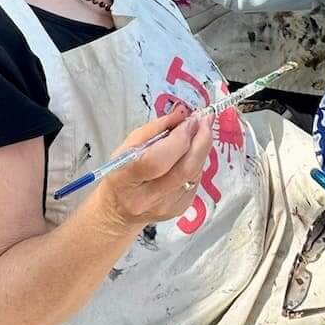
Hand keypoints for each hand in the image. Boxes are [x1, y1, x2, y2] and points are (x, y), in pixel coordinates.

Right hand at [93, 102, 215, 232]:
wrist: (118, 212)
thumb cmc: (121, 174)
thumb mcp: (127, 147)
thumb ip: (155, 128)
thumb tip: (182, 113)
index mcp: (126, 179)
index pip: (157, 160)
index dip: (179, 138)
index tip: (189, 120)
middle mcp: (147, 197)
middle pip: (185, 168)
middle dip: (201, 140)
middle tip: (205, 120)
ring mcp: (166, 206)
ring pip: (194, 173)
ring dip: (201, 148)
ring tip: (200, 131)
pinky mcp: (180, 208)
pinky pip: (195, 180)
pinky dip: (196, 162)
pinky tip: (190, 153)